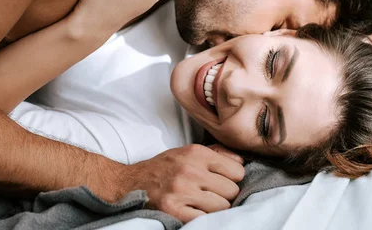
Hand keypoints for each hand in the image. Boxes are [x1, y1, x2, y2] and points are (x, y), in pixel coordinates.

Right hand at [106, 144, 244, 222]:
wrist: (129, 183)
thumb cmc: (164, 168)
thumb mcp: (188, 152)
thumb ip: (217, 154)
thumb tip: (242, 161)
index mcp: (196, 153)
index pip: (237, 171)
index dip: (232, 179)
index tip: (221, 182)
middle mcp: (190, 170)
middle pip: (231, 191)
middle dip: (224, 195)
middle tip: (210, 194)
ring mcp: (181, 191)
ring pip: (222, 207)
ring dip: (214, 209)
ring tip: (201, 203)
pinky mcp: (173, 210)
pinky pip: (204, 219)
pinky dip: (202, 218)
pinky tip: (193, 212)